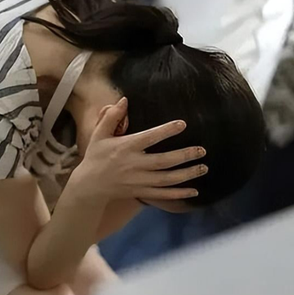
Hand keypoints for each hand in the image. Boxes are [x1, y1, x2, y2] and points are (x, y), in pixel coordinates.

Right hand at [72, 97, 206, 202]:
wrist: (89, 185)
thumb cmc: (96, 157)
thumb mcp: (99, 134)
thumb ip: (111, 117)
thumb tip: (124, 100)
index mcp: (126, 147)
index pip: (149, 137)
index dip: (166, 131)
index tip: (182, 124)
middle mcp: (134, 165)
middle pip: (164, 161)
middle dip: (184, 156)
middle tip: (202, 150)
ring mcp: (138, 181)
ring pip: (167, 179)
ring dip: (187, 174)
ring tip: (203, 168)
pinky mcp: (140, 192)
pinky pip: (163, 195)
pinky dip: (179, 194)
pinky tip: (194, 192)